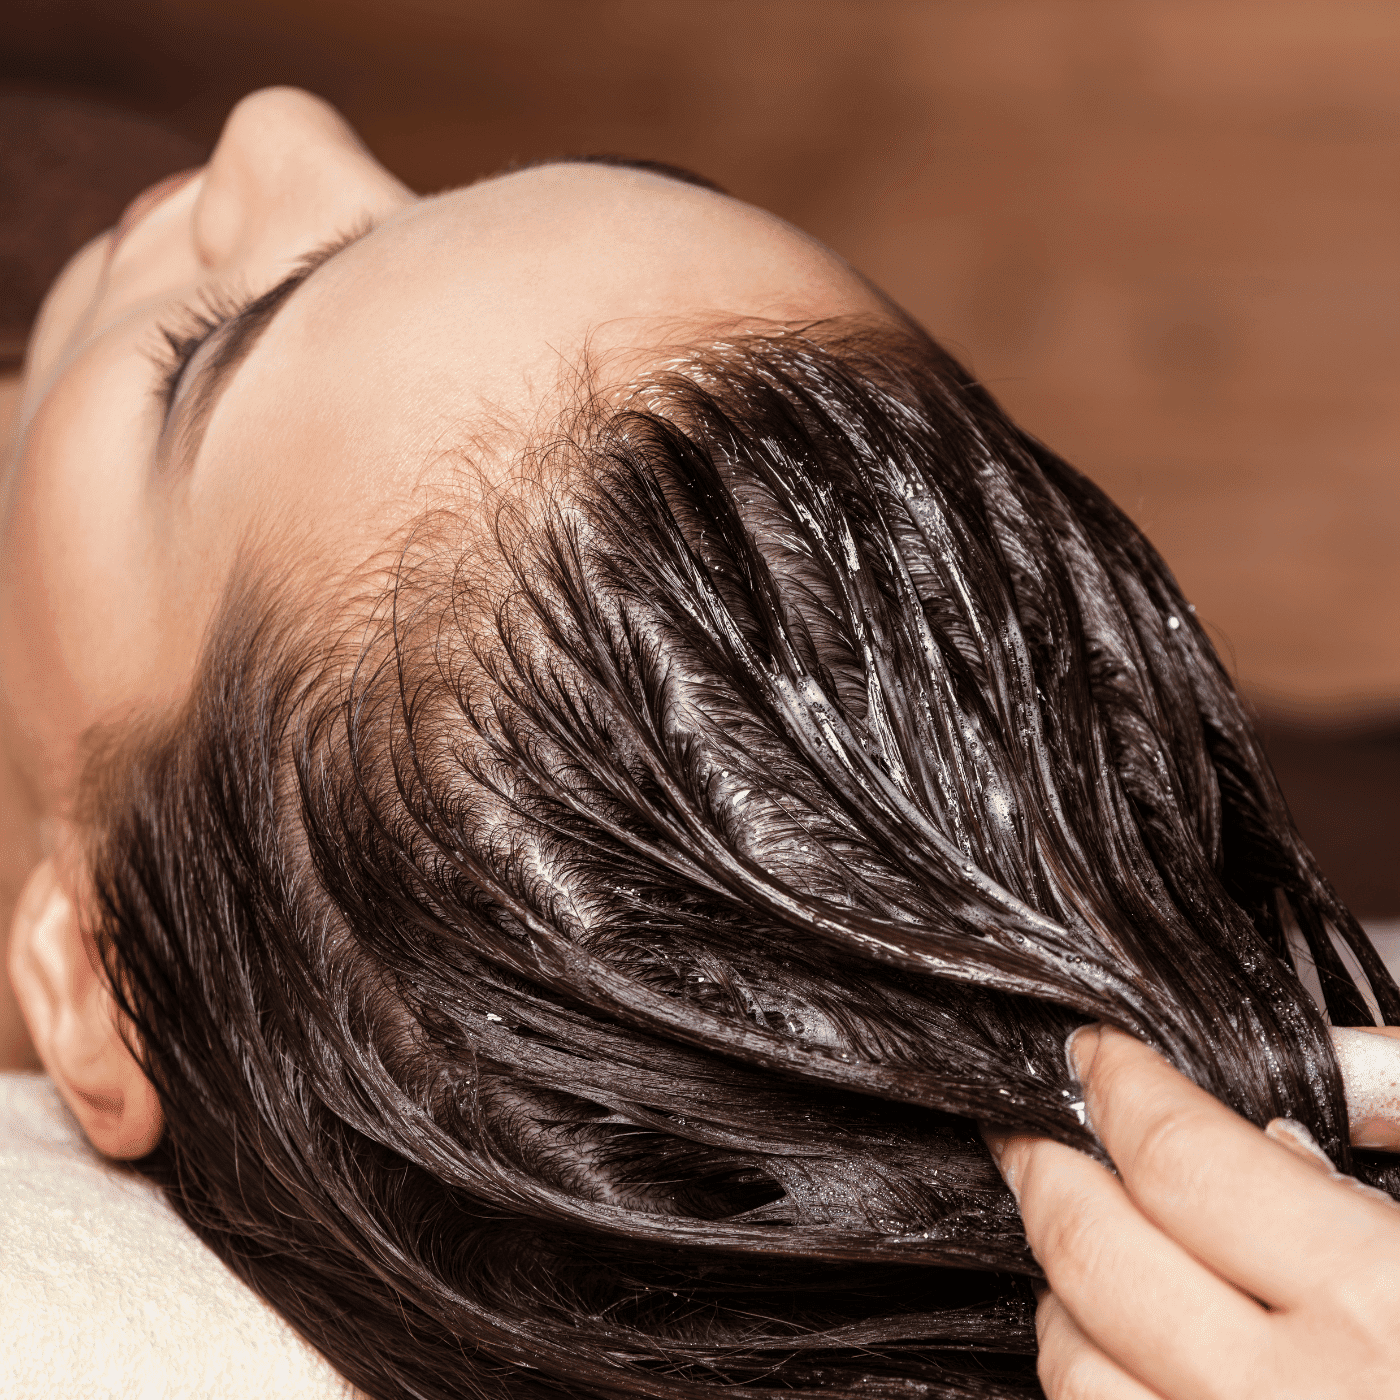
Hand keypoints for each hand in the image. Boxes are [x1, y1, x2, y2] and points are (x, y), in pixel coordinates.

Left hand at [988, 1024, 1399, 1399]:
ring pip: (1076, 1372)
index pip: (1182, 1159)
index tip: (1094, 1053)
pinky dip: (1101, 1389)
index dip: (1120, 1085)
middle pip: (1095, 1255)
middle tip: (1033, 1126)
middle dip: (1044, 1167)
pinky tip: (1130, 1355)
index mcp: (1389, 1313)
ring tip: (1088, 1239)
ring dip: (1063, 1289)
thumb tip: (1323, 1075)